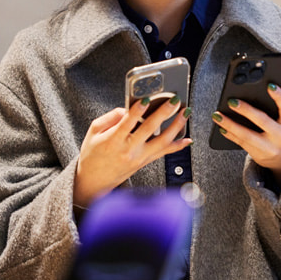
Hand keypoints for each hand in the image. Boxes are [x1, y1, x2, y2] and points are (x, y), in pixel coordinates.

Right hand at [73, 96, 190, 206]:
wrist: (94, 180)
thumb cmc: (92, 154)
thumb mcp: (93, 132)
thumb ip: (110, 117)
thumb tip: (127, 108)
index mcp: (112, 141)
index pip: (127, 123)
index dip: (138, 111)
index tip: (147, 99)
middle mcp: (128, 150)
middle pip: (149, 130)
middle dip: (163, 113)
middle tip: (174, 100)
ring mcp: (139, 158)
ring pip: (162, 142)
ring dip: (176, 126)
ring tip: (185, 113)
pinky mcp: (145, 162)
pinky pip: (164, 153)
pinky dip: (177, 146)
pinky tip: (187, 139)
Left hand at [212, 83, 280, 186]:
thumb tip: (272, 83)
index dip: (279, 96)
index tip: (269, 85)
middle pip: (262, 121)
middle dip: (246, 110)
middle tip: (232, 101)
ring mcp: (270, 147)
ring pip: (247, 135)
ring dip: (230, 125)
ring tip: (217, 115)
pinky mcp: (258, 155)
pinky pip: (241, 143)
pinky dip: (230, 135)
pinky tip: (221, 127)